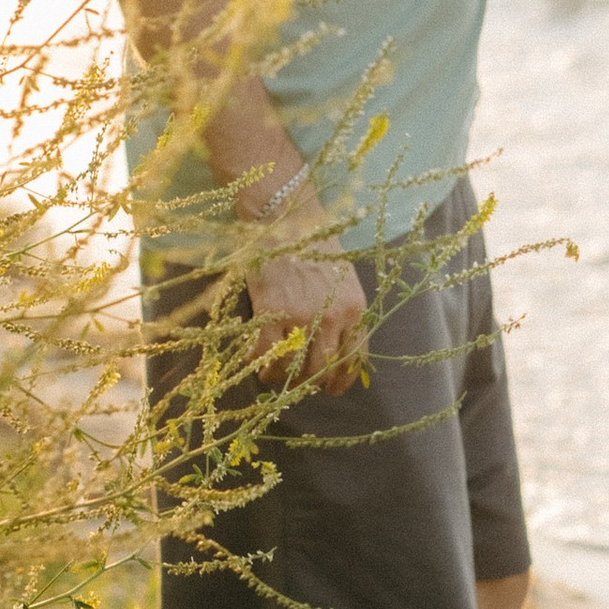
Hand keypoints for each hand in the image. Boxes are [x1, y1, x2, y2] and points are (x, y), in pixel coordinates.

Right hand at [244, 244, 367, 395]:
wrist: (286, 219)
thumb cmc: (315, 246)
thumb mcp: (343, 280)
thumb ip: (343, 311)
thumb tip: (335, 346)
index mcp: (355, 309)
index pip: (355, 359)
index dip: (342, 380)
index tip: (332, 389)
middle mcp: (332, 317)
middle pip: (323, 369)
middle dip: (310, 381)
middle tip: (297, 381)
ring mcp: (302, 316)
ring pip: (294, 367)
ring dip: (283, 376)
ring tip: (273, 374)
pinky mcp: (271, 311)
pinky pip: (265, 354)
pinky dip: (258, 363)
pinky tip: (253, 361)